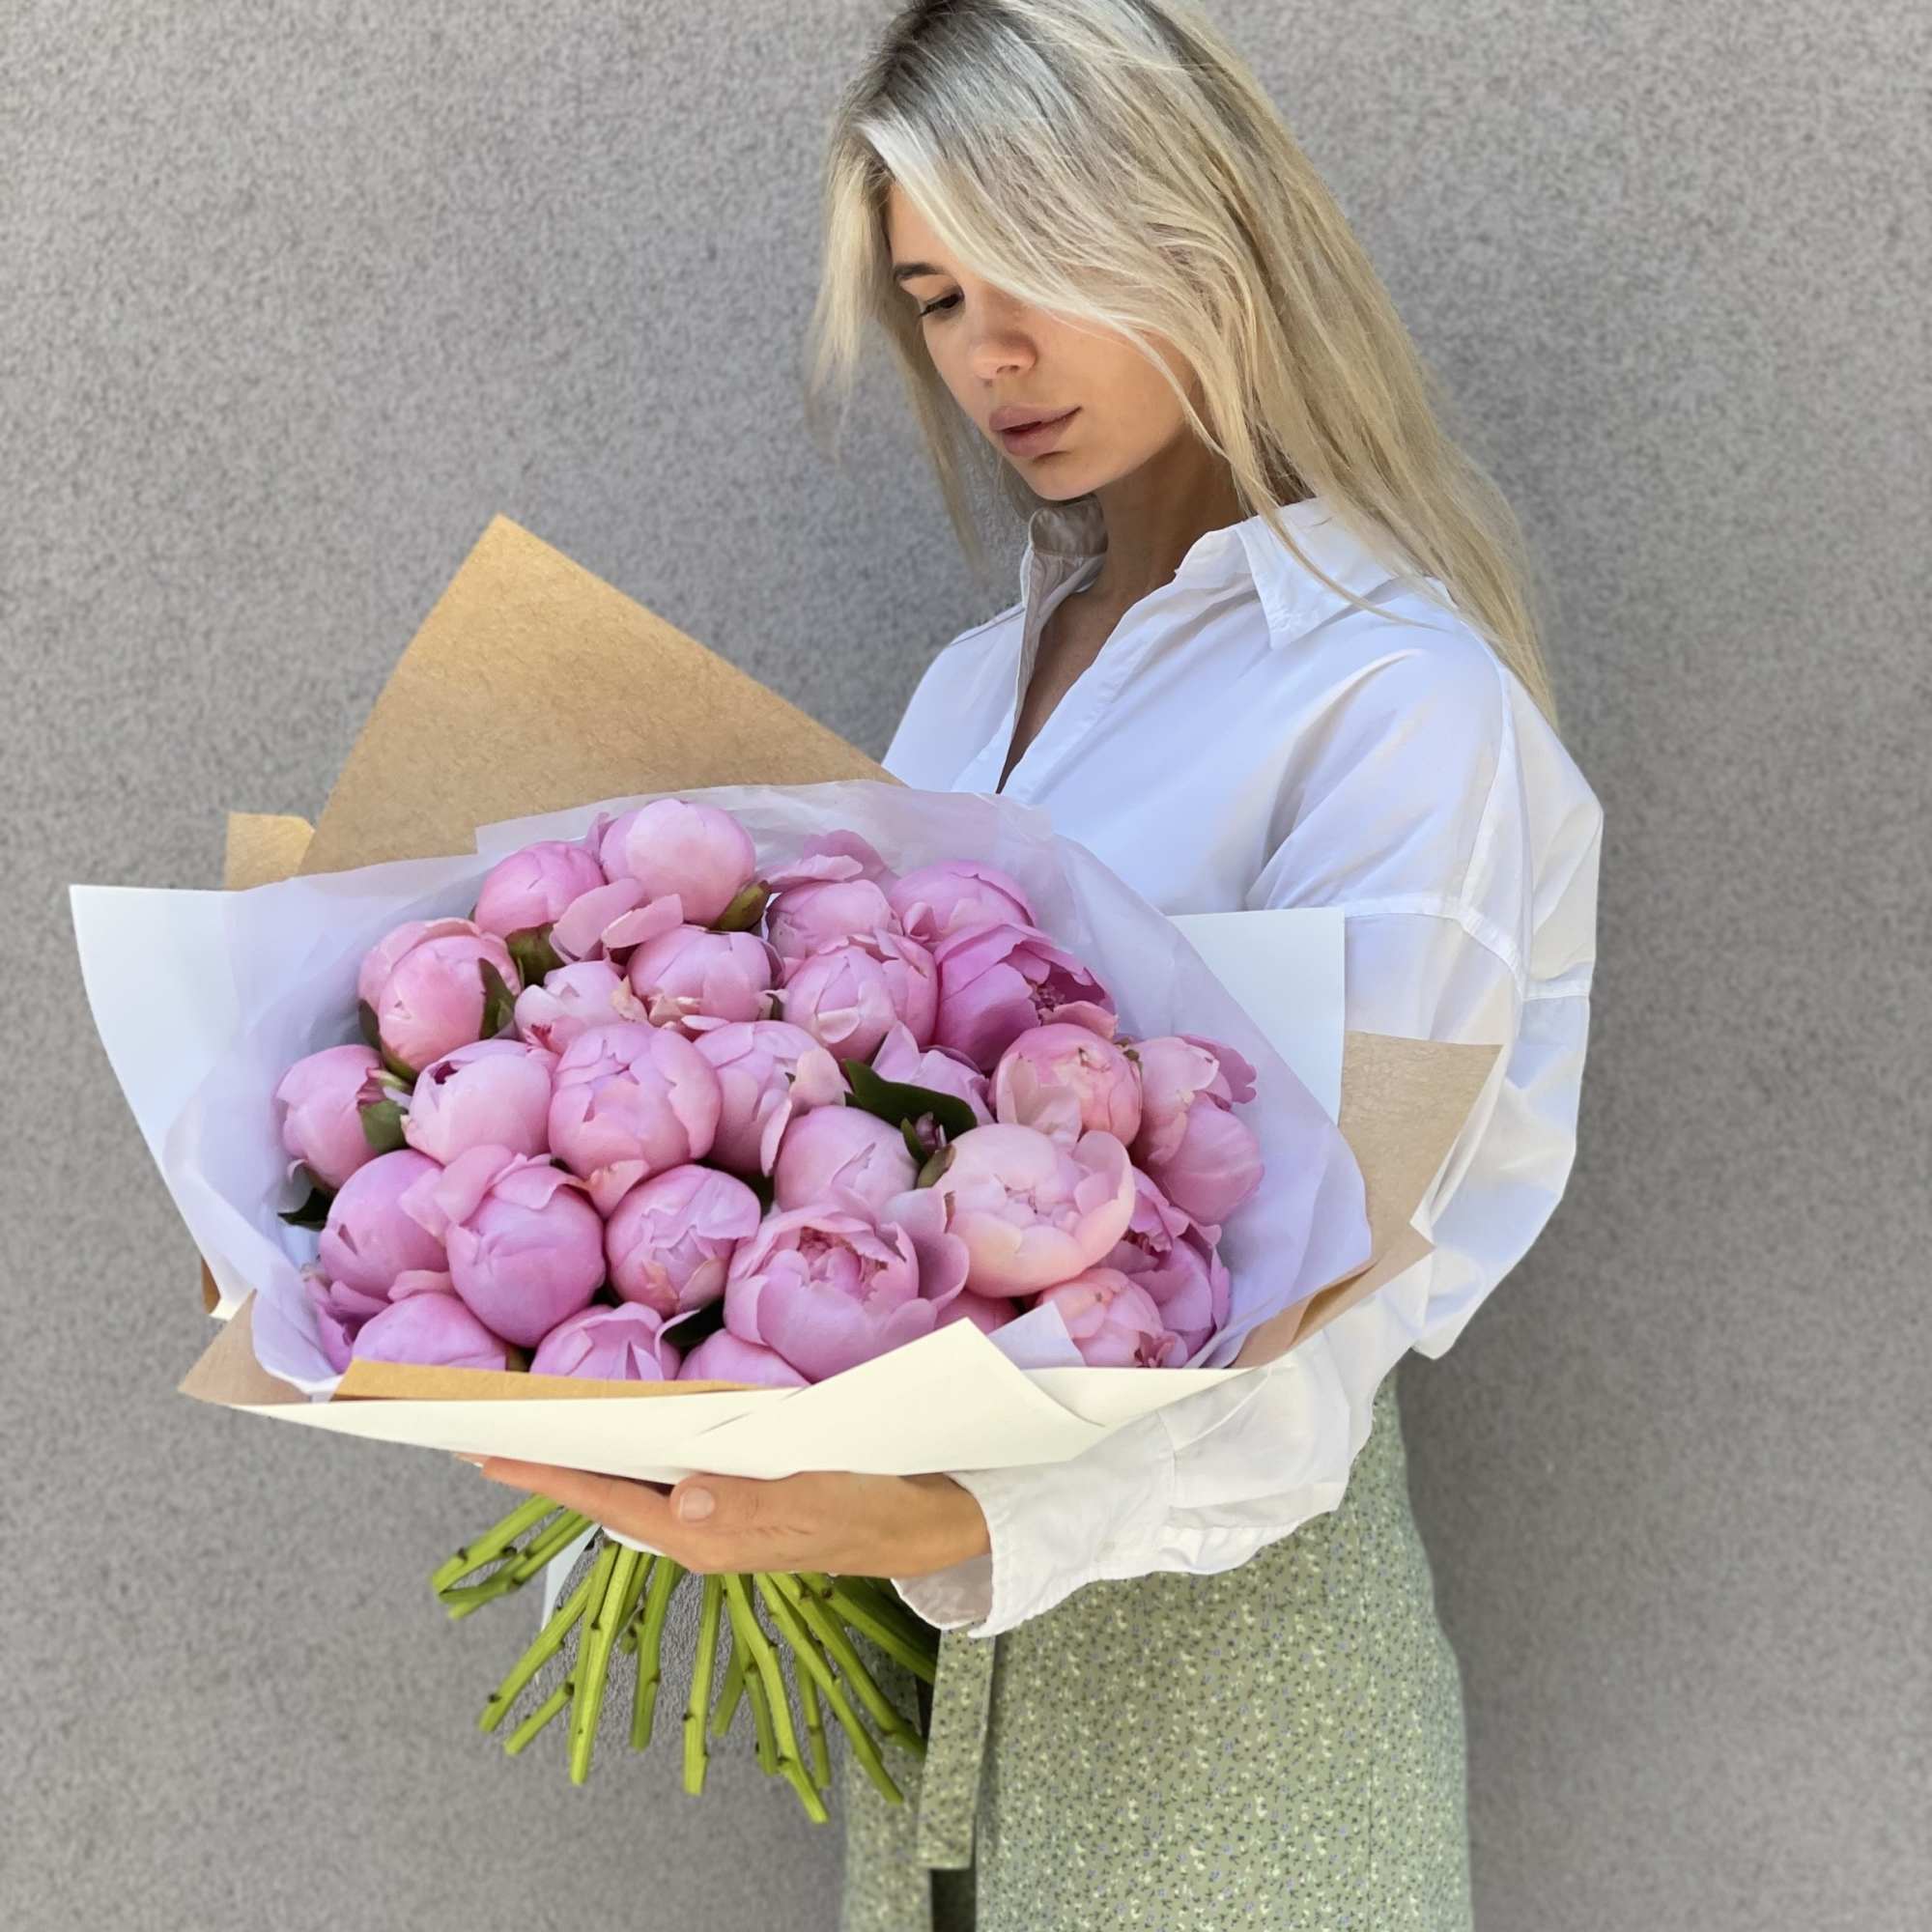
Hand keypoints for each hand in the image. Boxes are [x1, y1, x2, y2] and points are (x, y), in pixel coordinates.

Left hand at [466, 1457, 990, 1579]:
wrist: (916, 1523)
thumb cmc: (868, 1505)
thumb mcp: (818, 1497)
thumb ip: (753, 1502)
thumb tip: (685, 1496)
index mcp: (708, 1535)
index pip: (608, 1500)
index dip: (546, 1474)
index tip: (487, 1451)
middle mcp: (698, 1534)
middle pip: (605, 1495)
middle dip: (548, 1466)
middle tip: (486, 1434)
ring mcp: (712, 1523)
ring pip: (630, 1489)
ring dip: (583, 1462)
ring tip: (536, 1432)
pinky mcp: (731, 1506)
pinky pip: (661, 1482)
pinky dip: (628, 1458)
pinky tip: (619, 1436)